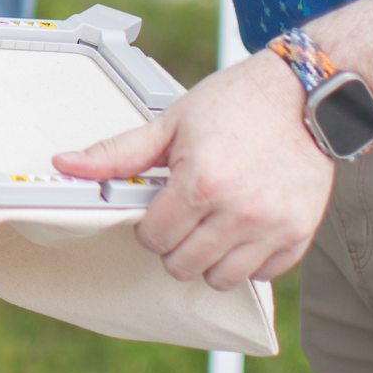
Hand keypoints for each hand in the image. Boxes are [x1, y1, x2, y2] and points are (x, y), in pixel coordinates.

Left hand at [54, 54, 335, 289]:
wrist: (305, 93)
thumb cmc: (237, 103)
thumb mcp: (171, 121)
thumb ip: (119, 153)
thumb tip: (66, 164)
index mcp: (200, 184)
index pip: (154, 238)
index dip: (150, 223)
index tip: (161, 204)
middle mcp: (238, 213)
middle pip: (183, 266)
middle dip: (175, 244)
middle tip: (186, 214)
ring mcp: (272, 227)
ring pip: (221, 279)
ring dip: (209, 258)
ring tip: (213, 224)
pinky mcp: (299, 234)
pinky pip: (264, 274)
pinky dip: (250, 260)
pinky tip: (244, 229)